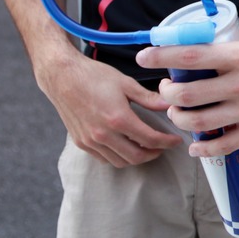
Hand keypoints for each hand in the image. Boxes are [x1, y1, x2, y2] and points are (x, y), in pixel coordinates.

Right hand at [36, 51, 182, 167]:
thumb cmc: (94, 76)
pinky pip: (104, 158)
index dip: (167, 142)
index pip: (150, 139)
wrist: (62, 77)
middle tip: (163, 146)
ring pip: (120, 161)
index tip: (176, 140)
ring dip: (137, 158)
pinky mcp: (81, 143)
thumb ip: (149, 98)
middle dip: (154, 153)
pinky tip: (126, 146)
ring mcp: (90, 141)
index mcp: (118, 118)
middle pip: (136, 156)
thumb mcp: (126, 83)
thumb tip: (170, 105)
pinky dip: (119, 157)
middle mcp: (103, 134)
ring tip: (147, 147)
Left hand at [135, 21, 238, 157]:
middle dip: (167, 94)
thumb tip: (223, 29)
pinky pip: (223, 145)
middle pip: (187, 95)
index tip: (144, 57)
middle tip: (165, 90)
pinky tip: (195, 146)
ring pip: (198, 121)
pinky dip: (204, 149)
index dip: (161, 56)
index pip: (190, 56)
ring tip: (177, 113)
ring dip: (179, 119)